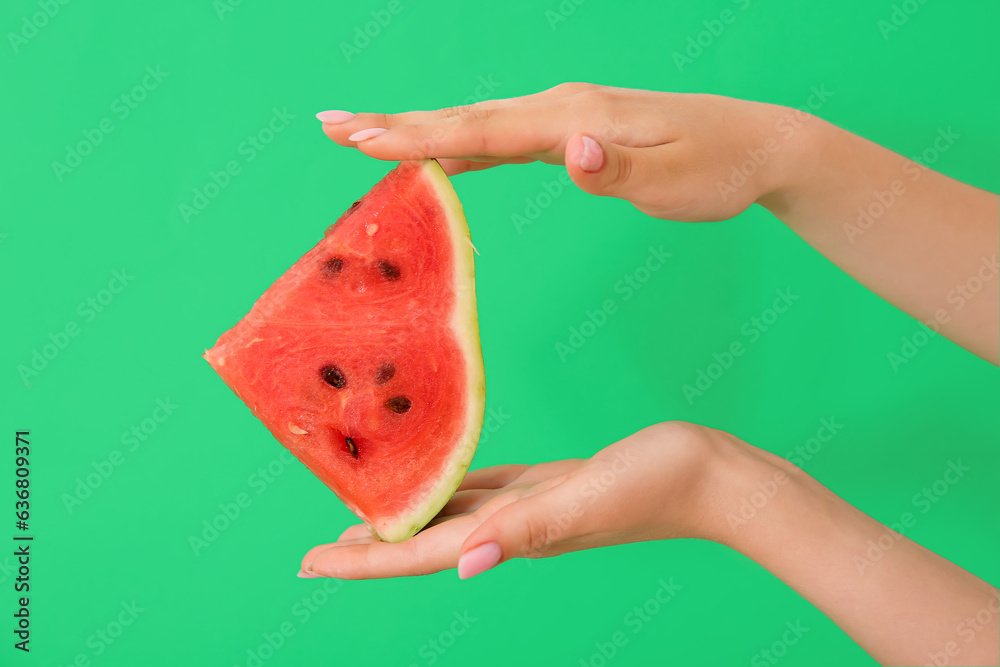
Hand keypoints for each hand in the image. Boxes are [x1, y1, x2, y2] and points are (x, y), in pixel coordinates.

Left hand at [299, 422, 766, 578]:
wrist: (709, 476)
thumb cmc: (655, 486)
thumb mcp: (586, 502)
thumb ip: (526, 531)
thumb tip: (463, 566)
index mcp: (511, 533)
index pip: (420, 552)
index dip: (363, 562)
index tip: (309, 564)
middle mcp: (512, 525)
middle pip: (423, 541)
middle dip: (371, 549)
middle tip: (320, 549)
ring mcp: (530, 505)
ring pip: (451, 513)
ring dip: (406, 517)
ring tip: (366, 514)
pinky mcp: (547, 482)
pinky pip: (485, 485)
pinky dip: (452, 484)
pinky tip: (438, 476)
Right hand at [316, 84, 806, 220]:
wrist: (756, 143)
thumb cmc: (717, 167)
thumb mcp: (676, 180)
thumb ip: (618, 168)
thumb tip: (572, 154)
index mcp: (576, 118)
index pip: (482, 130)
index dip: (419, 137)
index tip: (359, 139)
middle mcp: (562, 108)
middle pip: (466, 118)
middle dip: (396, 124)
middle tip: (331, 126)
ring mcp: (567, 116)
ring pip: (479, 124)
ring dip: (421, 130)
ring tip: (366, 135)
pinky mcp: (575, 130)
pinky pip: (505, 138)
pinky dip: (464, 144)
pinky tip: (443, 156)